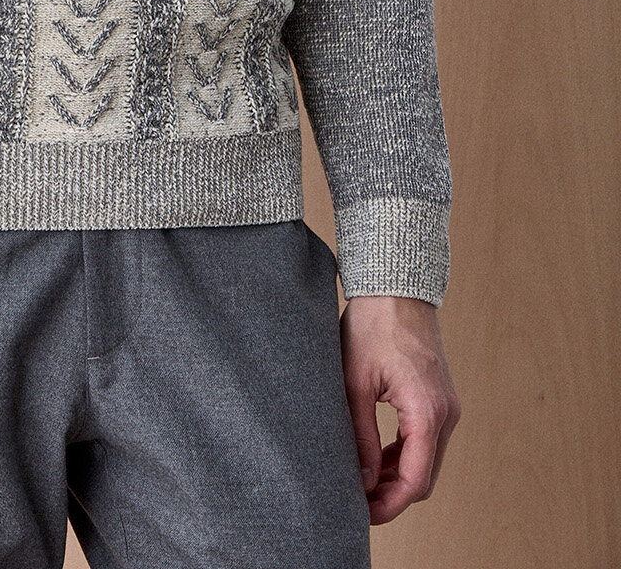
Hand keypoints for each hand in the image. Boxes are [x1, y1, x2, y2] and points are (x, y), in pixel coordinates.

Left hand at [338, 294, 460, 524]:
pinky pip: (426, 441)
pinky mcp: (440, 399)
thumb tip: (362, 480)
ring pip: (426, 461)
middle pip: (424, 478)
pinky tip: (378, 458)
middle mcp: (445, 414)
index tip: (362, 513)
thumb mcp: (356, 384)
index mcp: (426, 412)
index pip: (415, 481)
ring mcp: (446, 407)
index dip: (389, 505)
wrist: (396, 289)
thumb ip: (361, 436)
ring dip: (398, 476)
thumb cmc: (372, 327)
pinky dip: (405, 455)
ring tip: (361, 481)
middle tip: (357, 501)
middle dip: (392, 495)